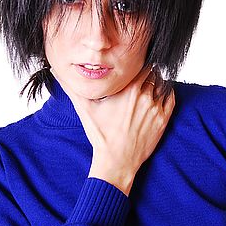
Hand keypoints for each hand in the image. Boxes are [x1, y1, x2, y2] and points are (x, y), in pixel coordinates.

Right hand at [61, 65, 175, 195]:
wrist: (116, 161)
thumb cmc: (101, 135)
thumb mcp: (85, 109)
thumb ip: (72, 88)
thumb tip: (55, 71)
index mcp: (127, 89)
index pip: (141, 64)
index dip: (138, 65)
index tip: (133, 69)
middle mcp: (144, 96)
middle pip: (153, 72)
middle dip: (147, 73)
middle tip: (140, 78)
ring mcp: (155, 108)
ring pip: (163, 84)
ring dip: (157, 83)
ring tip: (148, 88)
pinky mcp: (163, 120)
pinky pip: (170, 98)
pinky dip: (166, 94)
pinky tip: (157, 97)